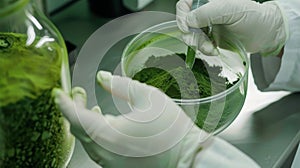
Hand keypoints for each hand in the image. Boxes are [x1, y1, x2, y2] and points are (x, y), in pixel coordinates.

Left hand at [53, 71, 259, 167]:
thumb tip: (103, 77)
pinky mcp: (119, 167)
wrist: (188, 157)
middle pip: (79, 128)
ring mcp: (111, 163)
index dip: (64, 102)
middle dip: (75, 109)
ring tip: (92, 107)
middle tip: (79, 93)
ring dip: (86, 122)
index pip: (75, 116)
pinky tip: (106, 124)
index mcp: (108, 134)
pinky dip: (96, 135)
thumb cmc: (172, 130)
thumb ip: (122, 85)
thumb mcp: (149, 98)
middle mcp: (105, 152)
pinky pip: (99, 149)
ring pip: (87, 141)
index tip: (58, 93)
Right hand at [176, 0, 287, 55]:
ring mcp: (207, 26)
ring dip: (198, 44)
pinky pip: (199, 45)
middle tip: (199, 41)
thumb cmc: (253, 17)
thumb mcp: (230, 9)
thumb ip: (207, 12)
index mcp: (208, 0)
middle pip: (185, 22)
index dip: (181, 16)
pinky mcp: (210, 38)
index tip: (186, 27)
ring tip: (211, 48)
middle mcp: (205, 11)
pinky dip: (204, 50)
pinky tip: (214, 50)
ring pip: (191, 35)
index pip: (185, 4)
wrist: (265, 34)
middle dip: (191, 34)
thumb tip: (188, 21)